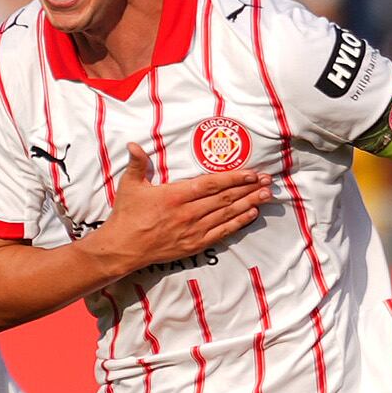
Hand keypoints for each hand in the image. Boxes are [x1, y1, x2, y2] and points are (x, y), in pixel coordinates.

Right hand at [95, 142, 271, 272]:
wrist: (123, 248)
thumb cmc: (126, 215)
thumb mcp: (129, 185)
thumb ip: (138, 164)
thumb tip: (134, 144)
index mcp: (176, 196)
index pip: (211, 184)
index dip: (234, 178)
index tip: (252, 172)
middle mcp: (188, 213)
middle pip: (225, 199)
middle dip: (249, 188)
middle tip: (268, 181)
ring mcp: (193, 230)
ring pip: (227, 215)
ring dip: (249, 204)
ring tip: (267, 195)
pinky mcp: (194, 244)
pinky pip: (222, 232)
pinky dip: (238, 223)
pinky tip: (252, 215)